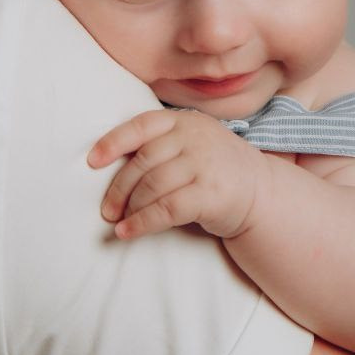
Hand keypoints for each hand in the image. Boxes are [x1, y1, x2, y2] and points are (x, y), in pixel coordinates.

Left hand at [88, 108, 265, 239]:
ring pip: (153, 186)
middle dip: (119, 187)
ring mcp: (205, 165)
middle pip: (144, 161)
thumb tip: (108, 162)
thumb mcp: (191, 143)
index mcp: (184, 121)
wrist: (262, 192)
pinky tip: (128, 233)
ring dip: (130, 207)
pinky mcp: (211, 195)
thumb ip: (159, 144)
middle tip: (107, 209)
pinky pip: (166, 209)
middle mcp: (194, 138)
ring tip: (117, 222)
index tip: (92, 161)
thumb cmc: (214, 168)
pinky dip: (142, 223)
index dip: (113, 142)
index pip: (141, 125)